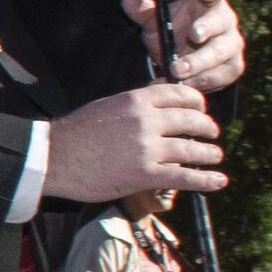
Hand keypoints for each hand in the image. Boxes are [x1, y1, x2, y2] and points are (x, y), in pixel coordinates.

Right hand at [47, 81, 224, 201]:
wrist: (53, 159)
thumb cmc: (75, 133)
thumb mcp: (107, 106)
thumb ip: (136, 101)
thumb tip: (159, 91)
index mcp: (137, 100)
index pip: (181, 95)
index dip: (197, 103)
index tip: (201, 110)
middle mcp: (147, 121)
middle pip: (192, 121)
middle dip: (207, 128)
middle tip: (212, 133)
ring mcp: (148, 148)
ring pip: (192, 149)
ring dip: (209, 154)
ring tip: (214, 156)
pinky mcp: (146, 174)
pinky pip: (185, 177)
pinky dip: (206, 180)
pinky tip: (219, 180)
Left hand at [128, 0, 246, 94]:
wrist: (179, 57)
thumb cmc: (171, 31)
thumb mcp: (154, 21)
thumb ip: (143, 11)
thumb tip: (130, 0)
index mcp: (209, 2)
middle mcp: (225, 21)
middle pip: (220, 22)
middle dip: (206, 29)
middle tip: (193, 36)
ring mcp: (231, 44)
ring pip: (221, 53)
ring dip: (199, 63)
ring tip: (176, 71)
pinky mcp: (232, 67)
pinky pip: (220, 75)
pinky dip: (200, 82)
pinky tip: (182, 85)